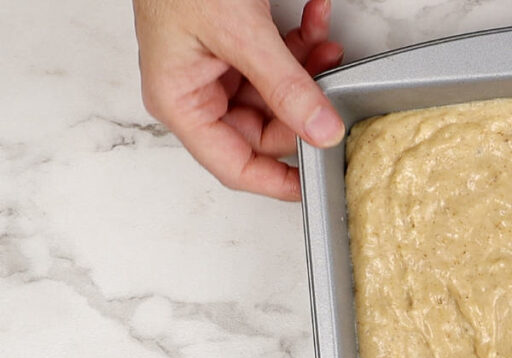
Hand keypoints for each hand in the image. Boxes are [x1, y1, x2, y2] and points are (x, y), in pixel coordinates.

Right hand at [131, 0, 344, 200]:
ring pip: (278, 94)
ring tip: (326, 45)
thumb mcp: (239, 33)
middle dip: (303, 107)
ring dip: (308, 69)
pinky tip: (316, 21)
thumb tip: (322, 130)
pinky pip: (277, 62)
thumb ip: (286, 86)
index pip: (234, 166)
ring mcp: (216, 68)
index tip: (317, 182)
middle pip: (264, 130)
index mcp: (181, 103)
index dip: (278, 182)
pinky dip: (302, 43)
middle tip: (330, 91)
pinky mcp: (235, 45)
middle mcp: (196, 92)